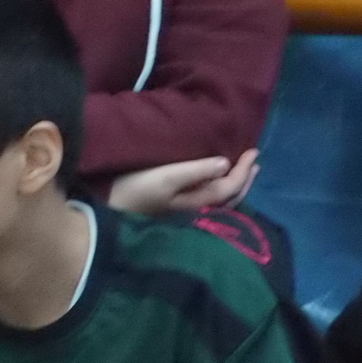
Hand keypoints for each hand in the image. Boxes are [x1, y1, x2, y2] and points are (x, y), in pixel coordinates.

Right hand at [108, 150, 259, 215]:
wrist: (107, 207)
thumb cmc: (135, 188)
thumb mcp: (166, 176)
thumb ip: (196, 170)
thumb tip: (225, 164)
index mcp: (197, 202)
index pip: (230, 187)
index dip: (244, 170)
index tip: (254, 150)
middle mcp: (196, 210)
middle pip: (230, 198)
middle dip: (245, 179)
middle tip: (255, 160)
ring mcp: (186, 211)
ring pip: (220, 201)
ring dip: (234, 185)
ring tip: (242, 171)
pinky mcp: (176, 209)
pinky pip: (209, 199)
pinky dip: (220, 189)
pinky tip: (216, 180)